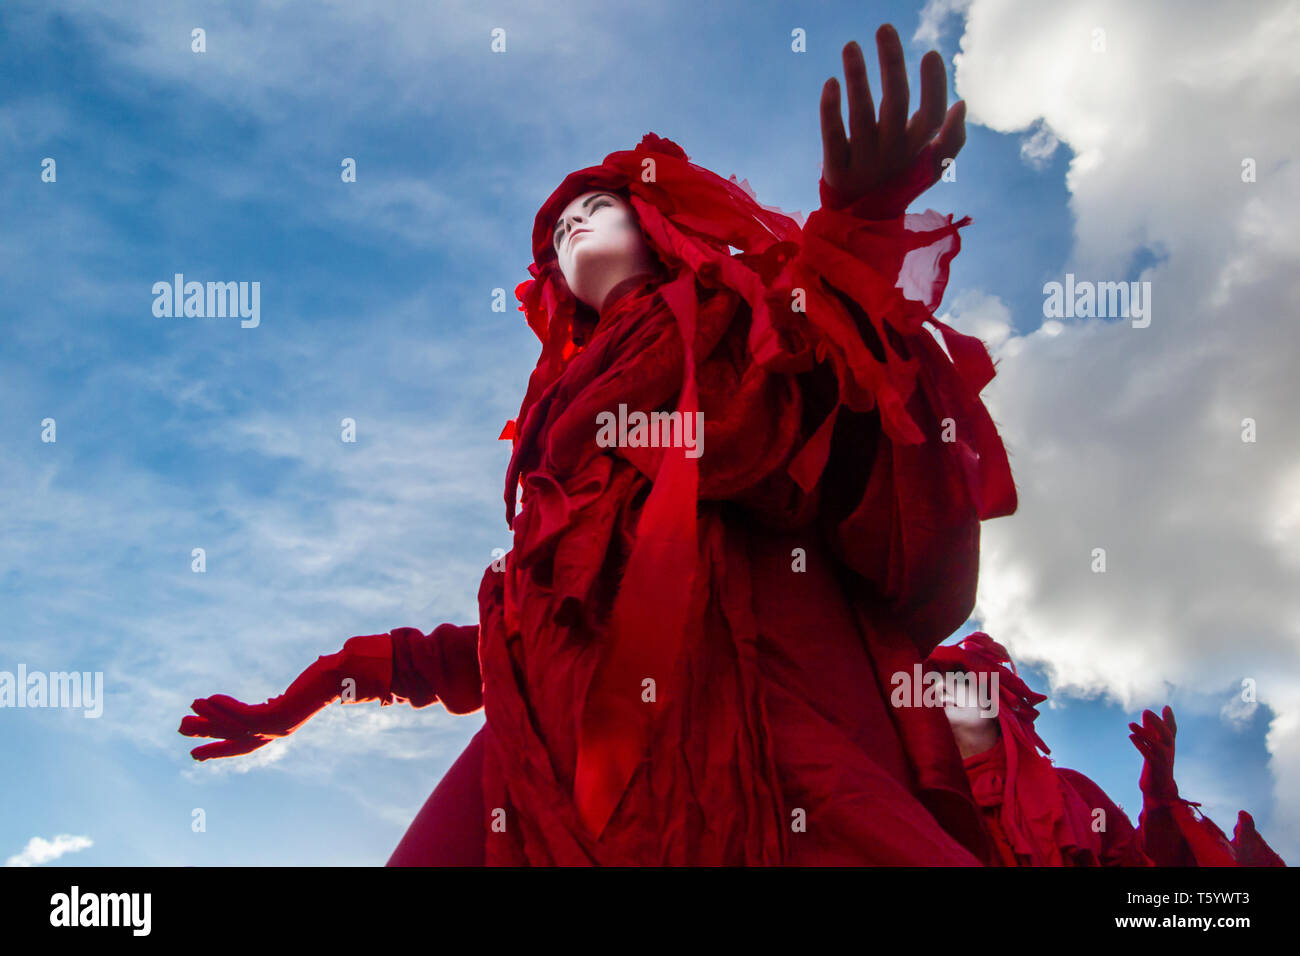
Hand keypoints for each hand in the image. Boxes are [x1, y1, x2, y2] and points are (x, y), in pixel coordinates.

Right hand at [179, 633, 392, 760]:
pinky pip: (242, 716)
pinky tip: (206, 700)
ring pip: (233, 729)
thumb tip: (277, 694)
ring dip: (207, 723)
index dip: (221, 747)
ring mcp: (278, 726)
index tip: (198, 751)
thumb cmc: (328, 677)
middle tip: (181, 731)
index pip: (245, 742)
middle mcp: (278, 731)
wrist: (346, 673)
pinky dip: (222, 709)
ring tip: (185, 716)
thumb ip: (284, 697)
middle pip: (234, 740)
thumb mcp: (299, 689)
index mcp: (281, 726)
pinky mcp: (278, 715)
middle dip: (207, 738)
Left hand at [819, 24, 965, 216]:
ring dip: (857, 77)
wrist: (862, 223)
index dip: (934, 86)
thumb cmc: (900, 182)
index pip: (933, 115)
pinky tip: (830, 82)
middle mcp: (892, 153)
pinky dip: (830, 110)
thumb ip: (952, 140)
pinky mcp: (836, 169)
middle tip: (884, 27)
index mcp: (917, 149)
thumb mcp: (932, 167)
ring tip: (851, 45)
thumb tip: (962, 104)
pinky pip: (832, 137)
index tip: (930, 53)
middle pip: (896, 104)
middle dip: (891, 64)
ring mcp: (864, 162)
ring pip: (861, 115)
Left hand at [1129, 705, 1179, 805]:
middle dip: (1157, 722)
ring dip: (1144, 733)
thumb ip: (1151, 730)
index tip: (1166, 707)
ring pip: (1156, 744)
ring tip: (1130, 724)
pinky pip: (1148, 755)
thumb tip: (1146, 713)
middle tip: (1145, 711)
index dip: (1170, 719)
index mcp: (1168, 745)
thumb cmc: (1156, 764)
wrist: (1159, 789)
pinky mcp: (1155, 768)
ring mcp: (1163, 760)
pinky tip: (1131, 736)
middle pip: (1166, 734)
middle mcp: (1168, 751)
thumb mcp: (1155, 746)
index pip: (1172, 730)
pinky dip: (1140, 745)